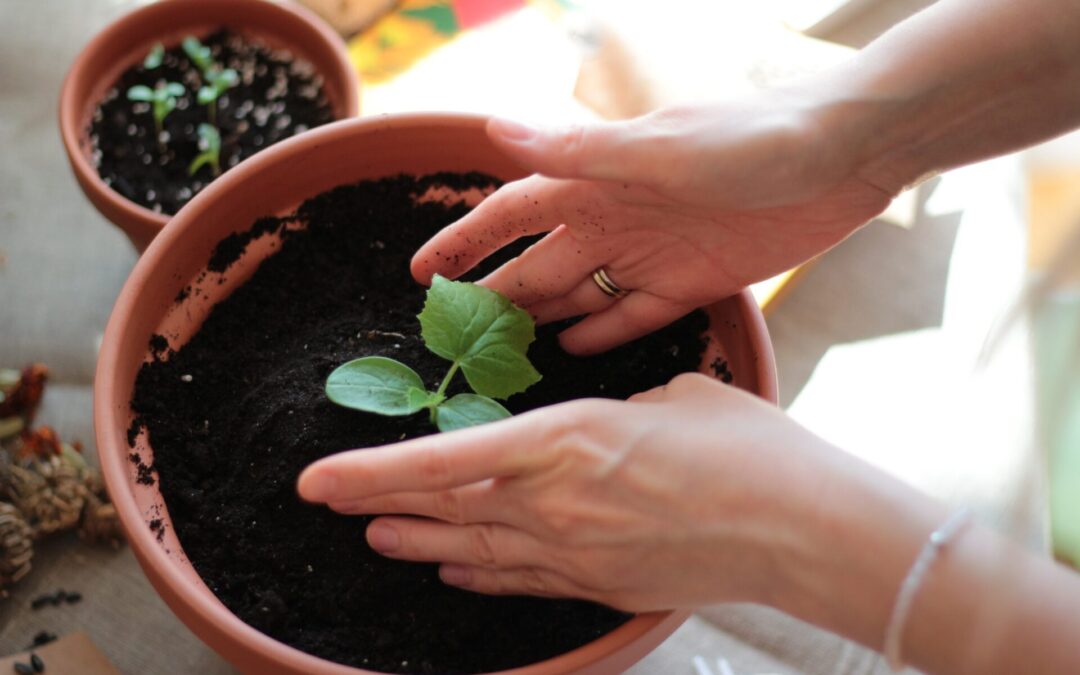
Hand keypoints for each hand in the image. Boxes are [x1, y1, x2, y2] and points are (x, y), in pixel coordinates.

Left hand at [297, 374, 845, 611]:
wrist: (803, 529)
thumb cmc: (748, 448)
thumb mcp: (670, 398)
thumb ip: (610, 416)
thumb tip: (596, 432)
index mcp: (566, 437)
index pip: (444, 459)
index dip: (372, 470)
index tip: (318, 479)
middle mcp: (555, 500)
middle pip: (444, 507)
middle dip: (377, 504)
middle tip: (329, 504)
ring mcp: (577, 551)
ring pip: (474, 548)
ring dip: (417, 541)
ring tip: (374, 538)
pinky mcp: (602, 584)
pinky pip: (523, 578)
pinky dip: (479, 573)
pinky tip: (452, 569)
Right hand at [411, 99, 894, 353]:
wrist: (844, 156)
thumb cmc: (751, 141)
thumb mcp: (659, 150)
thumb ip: (578, 151)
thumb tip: (493, 129)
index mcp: (595, 180)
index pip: (510, 213)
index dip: (463, 241)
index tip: (420, 275)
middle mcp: (613, 218)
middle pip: (537, 264)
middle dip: (495, 297)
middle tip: (454, 342)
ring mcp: (651, 252)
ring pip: (578, 293)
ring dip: (541, 320)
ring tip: (501, 358)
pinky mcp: (692, 280)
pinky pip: (633, 313)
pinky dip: (603, 330)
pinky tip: (572, 349)